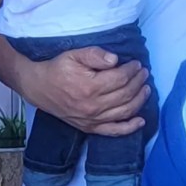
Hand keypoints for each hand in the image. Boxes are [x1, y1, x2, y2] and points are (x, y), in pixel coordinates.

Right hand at [19, 47, 148, 135]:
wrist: (39, 88)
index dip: (132, 70)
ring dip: (139, 100)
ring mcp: (92, 119)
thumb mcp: (74, 55)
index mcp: (90, 87)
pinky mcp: (90, 128)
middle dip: (138, 82)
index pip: (120, 79)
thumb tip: (116, 60)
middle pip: (125, 94)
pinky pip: (114, 131)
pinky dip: (130, 127)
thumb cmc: (58, 69)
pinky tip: (140, 120)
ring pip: (124, 111)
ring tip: (146, 89)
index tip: (137, 64)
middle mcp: (93, 106)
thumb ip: (95, 55)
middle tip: (144, 73)